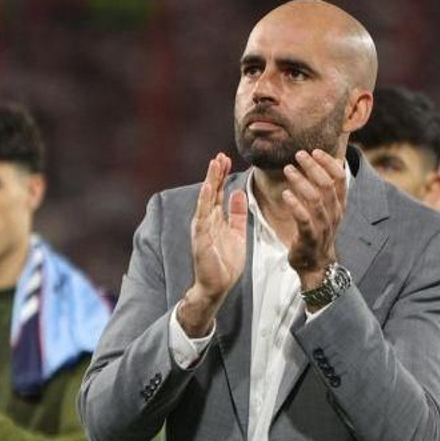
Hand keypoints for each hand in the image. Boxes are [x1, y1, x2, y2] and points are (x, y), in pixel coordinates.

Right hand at [183, 152, 246, 335]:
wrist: (217, 286)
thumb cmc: (225, 262)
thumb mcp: (237, 233)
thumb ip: (237, 214)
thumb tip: (239, 193)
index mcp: (215, 219)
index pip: (217, 192)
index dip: (221, 176)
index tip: (226, 158)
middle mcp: (206, 220)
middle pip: (210, 192)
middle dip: (215, 173)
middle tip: (220, 155)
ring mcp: (202, 228)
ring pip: (205, 199)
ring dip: (209, 181)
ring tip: (214, 164)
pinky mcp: (200, 238)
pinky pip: (202, 217)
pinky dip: (204, 202)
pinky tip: (207, 188)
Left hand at [282, 149, 346, 287]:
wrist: (316, 264)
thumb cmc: (317, 232)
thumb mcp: (325, 209)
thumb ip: (324, 189)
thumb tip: (318, 163)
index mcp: (339, 204)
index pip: (340, 177)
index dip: (328, 161)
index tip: (314, 151)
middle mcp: (334, 213)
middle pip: (327, 184)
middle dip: (312, 166)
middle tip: (298, 155)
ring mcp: (323, 226)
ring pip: (315, 198)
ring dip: (301, 181)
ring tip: (288, 170)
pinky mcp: (310, 237)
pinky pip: (304, 218)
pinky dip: (295, 204)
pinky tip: (285, 194)